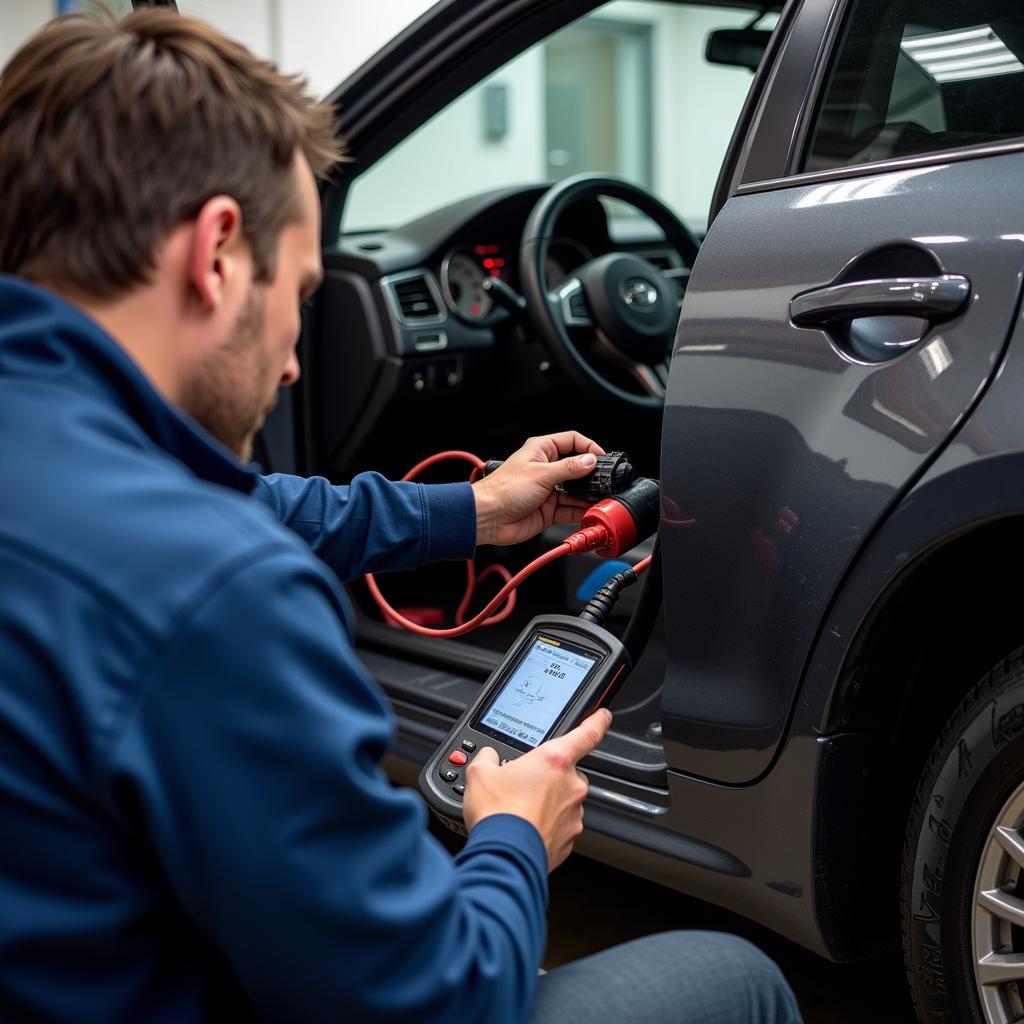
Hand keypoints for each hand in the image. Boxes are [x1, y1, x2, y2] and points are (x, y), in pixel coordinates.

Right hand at [463, 708, 611, 871]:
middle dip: (550, 777)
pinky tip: (526, 828)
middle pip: (568, 772)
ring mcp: (573, 814)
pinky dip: (546, 826)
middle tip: (525, 786)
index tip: (603, 716)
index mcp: (555, 760)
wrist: (505, 856)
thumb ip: (488, 758)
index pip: (587, 733)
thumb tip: (488, 757)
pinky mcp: (569, 839)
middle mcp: (571, 785)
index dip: (597, 721)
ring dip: (547, 803)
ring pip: (564, 801)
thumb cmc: (498, 814)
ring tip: (520, 811)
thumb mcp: (480, 773)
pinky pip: (560, 826)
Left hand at [471, 431, 605, 546]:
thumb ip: (569, 468)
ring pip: (575, 491)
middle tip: (604, 481)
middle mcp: (546, 468)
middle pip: (576, 468)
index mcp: (541, 450)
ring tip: (599, 499)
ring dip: (587, 496)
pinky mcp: (548, 509)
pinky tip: (588, 512)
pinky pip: (569, 509)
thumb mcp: (541, 474)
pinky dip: (580, 511)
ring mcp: (548, 490)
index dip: (588, 447)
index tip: (601, 458)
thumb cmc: (503, 490)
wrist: (488, 517)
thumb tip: (589, 461)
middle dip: (590, 475)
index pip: (571, 441)